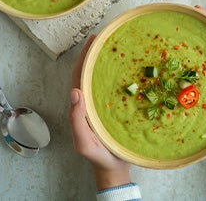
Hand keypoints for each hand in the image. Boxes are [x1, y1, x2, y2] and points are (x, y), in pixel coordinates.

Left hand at [70, 35, 130, 189]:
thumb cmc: (97, 157)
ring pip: (102, 79)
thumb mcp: (83, 142)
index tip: (92, 41)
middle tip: (105, 37)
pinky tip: (131, 70)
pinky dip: (121, 76)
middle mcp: (91, 102)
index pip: (79, 77)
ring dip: (106, 63)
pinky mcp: (116, 109)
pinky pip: (116, 89)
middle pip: (90, 73)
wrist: (114, 168)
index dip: (84, 58)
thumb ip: (76, 120)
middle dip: (95, 55)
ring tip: (116, 47)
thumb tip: (74, 91)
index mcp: (81, 106)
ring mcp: (103, 105)